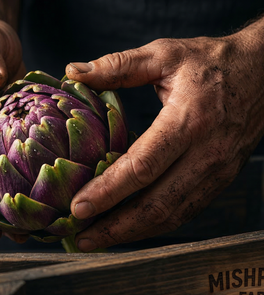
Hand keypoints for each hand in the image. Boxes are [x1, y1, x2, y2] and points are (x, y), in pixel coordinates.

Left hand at [66, 19, 263, 250]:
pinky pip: (185, 211)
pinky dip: (154, 225)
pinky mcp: (220, 179)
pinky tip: (130, 227)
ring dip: (133, 232)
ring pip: (172, 215)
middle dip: (116, 227)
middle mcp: (206, 153)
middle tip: (80, 238)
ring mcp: (217, 172)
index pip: (142, 167)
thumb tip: (74, 71)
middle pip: (156, 204)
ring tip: (98, 239)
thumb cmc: (211, 62)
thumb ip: (118, 66)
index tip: (78, 208)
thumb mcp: (164, 55)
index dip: (108, 191)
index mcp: (189, 121)